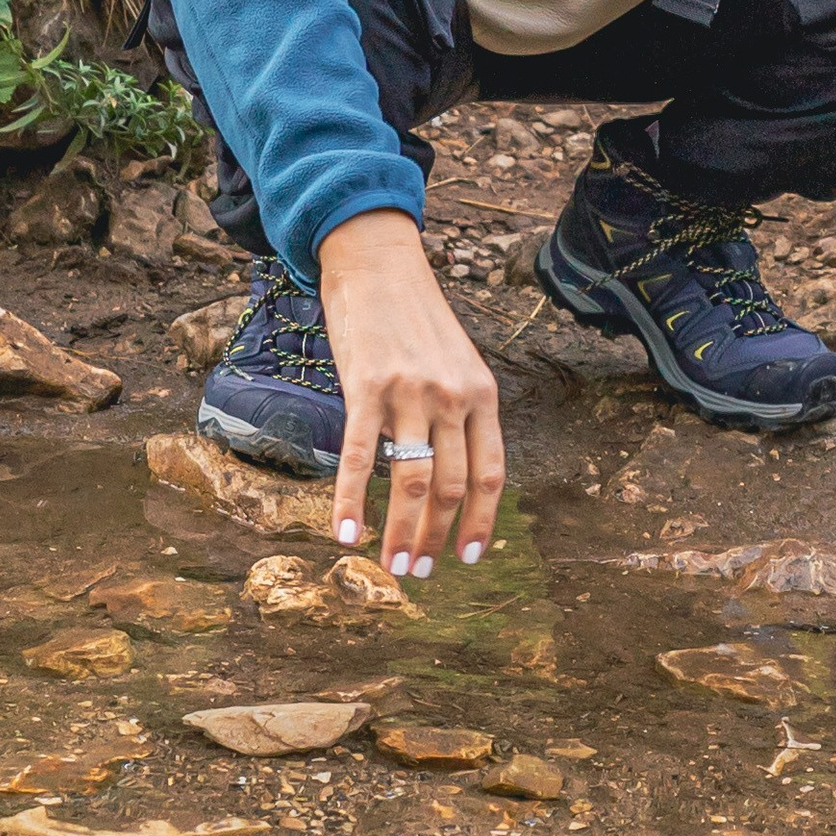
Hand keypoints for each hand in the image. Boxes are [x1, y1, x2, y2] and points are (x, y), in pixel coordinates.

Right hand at [319, 208, 505, 577]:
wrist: (378, 263)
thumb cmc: (415, 320)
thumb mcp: (456, 364)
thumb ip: (459, 415)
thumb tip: (449, 479)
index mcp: (482, 393)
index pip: (490, 475)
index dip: (481, 522)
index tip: (467, 557)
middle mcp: (452, 396)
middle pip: (449, 487)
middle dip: (433, 537)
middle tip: (416, 572)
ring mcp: (409, 391)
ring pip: (410, 480)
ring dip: (400, 533)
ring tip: (390, 566)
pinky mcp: (365, 386)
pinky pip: (357, 456)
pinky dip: (351, 501)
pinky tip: (345, 534)